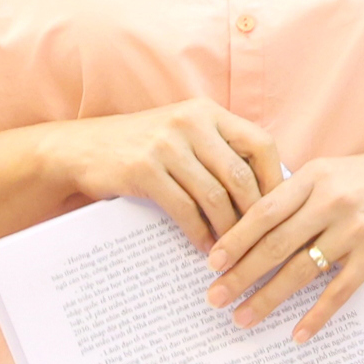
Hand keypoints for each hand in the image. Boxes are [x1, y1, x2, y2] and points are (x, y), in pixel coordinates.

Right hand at [54, 101, 284, 248]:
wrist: (81, 148)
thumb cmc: (141, 147)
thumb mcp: (182, 134)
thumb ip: (219, 151)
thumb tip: (267, 193)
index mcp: (207, 112)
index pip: (260, 144)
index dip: (276, 180)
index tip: (282, 211)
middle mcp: (190, 122)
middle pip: (241, 175)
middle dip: (255, 214)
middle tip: (262, 242)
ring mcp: (166, 145)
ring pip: (215, 196)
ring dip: (229, 230)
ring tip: (234, 252)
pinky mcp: (144, 170)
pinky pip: (185, 210)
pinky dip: (200, 234)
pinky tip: (205, 248)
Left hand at [206, 141, 363, 341]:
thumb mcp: (332, 169)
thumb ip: (296, 194)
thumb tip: (251, 227)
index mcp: (315, 176)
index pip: (264, 211)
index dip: (235, 239)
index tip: (211, 262)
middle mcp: (333, 202)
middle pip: (276, 245)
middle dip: (241, 275)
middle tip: (215, 297)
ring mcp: (356, 230)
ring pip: (301, 272)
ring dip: (268, 299)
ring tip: (243, 318)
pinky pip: (338, 291)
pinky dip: (316, 315)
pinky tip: (296, 333)